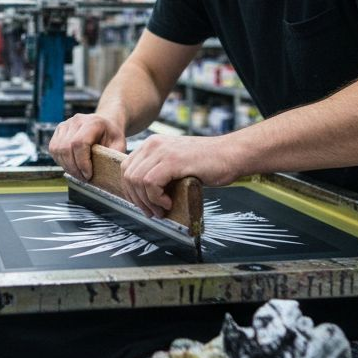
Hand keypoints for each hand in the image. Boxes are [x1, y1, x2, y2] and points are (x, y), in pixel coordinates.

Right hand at [48, 113, 126, 179]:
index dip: (82, 162)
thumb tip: (107, 171)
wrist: (104, 123)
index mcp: (93, 122)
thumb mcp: (119, 144)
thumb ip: (113, 156)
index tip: (88, 175)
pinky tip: (71, 166)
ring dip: (66, 166)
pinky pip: (53, 149)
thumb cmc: (111, 135)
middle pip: (66, 148)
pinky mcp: (59, 130)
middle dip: (74, 168)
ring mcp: (66, 124)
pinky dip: (60, 161)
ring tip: (78, 174)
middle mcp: (76, 121)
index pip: (79, 143)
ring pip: (57, 149)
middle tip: (83, 178)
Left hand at [120, 134, 243, 217]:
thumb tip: (143, 196)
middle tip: (153, 212)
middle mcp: (153, 144)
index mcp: (152, 145)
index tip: (144, 205)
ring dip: (147, 201)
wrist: (232, 154)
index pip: (126, 169)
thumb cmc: (209, 164)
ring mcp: (162, 150)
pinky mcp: (172, 160)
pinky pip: (150, 183)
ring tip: (163, 209)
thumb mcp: (176, 165)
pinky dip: (156, 198)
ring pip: (136, 181)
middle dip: (137, 200)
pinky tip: (169, 202)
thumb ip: (159, 173)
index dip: (131, 191)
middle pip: (128, 176)